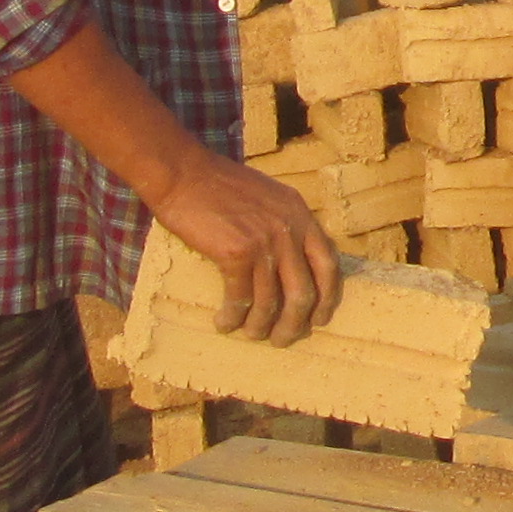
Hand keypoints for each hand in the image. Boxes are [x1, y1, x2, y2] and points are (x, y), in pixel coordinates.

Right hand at [149, 156, 337, 345]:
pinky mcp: (236, 252)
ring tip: (251, 336)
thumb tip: (289, 262)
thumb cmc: (218, 184)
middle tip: (284, 339)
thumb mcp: (268, 196)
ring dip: (261, 326)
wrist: (183, 173)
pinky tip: (224, 324)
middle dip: (295, 323)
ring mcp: (264, 241)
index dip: (327, 297)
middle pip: (304, 291)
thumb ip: (284, 223)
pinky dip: (232, 317)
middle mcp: (288, 229)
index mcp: (300, 214)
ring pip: (271, 301)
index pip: (328, 264)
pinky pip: (240, 298)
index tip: (320, 318)